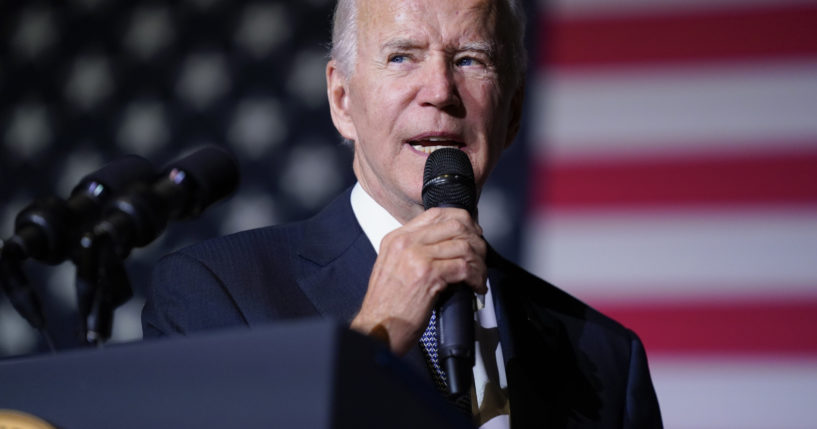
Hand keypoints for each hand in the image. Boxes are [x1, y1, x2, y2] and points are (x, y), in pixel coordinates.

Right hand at [350, 207, 486, 354]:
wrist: (378, 328)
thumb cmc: (386, 305)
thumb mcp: (393, 267)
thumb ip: (414, 251)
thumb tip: (446, 246)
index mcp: (397, 238)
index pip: (436, 214)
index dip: (461, 221)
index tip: (472, 234)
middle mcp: (406, 243)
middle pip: (455, 225)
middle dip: (475, 240)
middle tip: (481, 255)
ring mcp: (416, 257)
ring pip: (463, 246)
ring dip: (479, 262)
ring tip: (479, 275)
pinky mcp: (428, 275)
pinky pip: (464, 267)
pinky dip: (476, 277)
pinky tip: (476, 286)